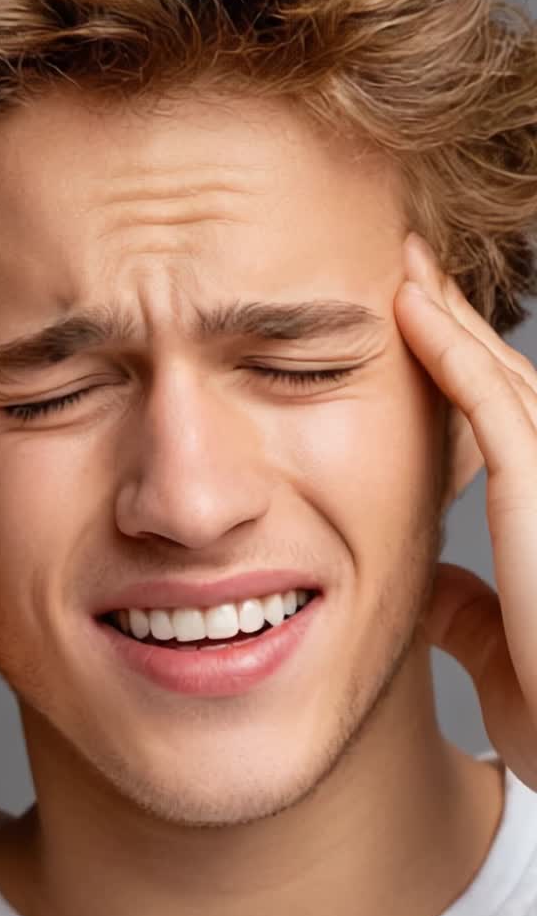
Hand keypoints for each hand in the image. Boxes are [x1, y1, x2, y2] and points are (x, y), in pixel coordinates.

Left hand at [394, 232, 536, 790]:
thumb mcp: (505, 651)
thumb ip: (467, 611)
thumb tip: (424, 590)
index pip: (509, 422)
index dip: (466, 367)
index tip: (420, 327)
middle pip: (507, 380)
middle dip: (457, 321)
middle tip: (412, 267)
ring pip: (501, 374)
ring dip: (448, 316)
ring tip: (406, 264)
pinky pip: (491, 403)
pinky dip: (451, 350)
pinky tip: (413, 307)